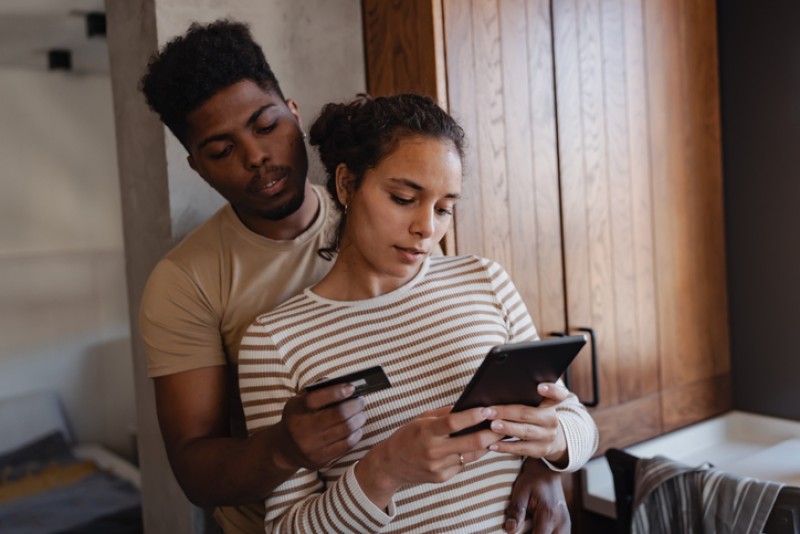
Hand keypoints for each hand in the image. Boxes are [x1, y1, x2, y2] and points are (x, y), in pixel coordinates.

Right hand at [275, 384, 365, 470]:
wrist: (284, 449)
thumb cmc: (299, 418)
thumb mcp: (300, 401)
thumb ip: (319, 390)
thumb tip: (344, 385)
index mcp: (296, 409)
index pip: (318, 398)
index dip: (337, 392)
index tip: (351, 388)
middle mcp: (302, 428)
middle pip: (338, 414)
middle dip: (355, 405)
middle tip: (360, 401)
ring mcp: (311, 446)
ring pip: (346, 429)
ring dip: (359, 419)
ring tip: (361, 414)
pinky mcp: (320, 459)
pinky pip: (346, 445)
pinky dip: (356, 434)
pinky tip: (357, 428)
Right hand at [356, 406, 501, 507]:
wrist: (391, 465)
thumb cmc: (408, 437)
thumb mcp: (421, 419)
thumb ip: (444, 413)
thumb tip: (468, 405)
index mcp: (426, 432)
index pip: (453, 423)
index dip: (473, 416)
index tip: (488, 409)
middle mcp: (433, 451)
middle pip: (471, 443)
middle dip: (491, 433)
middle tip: (504, 424)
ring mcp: (439, 467)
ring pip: (472, 455)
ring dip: (487, 444)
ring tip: (497, 433)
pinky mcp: (443, 477)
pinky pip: (464, 464)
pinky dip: (472, 454)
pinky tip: (477, 447)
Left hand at [487, 383, 569, 465]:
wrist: (549, 437)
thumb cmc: (534, 413)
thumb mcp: (536, 403)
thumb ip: (524, 395)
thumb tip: (496, 391)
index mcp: (552, 403)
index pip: (558, 394)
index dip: (551, 389)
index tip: (539, 387)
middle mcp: (552, 419)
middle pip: (529, 413)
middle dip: (506, 412)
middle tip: (489, 411)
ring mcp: (548, 436)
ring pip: (525, 432)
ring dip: (507, 429)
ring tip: (492, 426)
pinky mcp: (541, 450)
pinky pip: (521, 449)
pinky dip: (506, 447)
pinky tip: (493, 444)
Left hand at [504, 458, 569, 532]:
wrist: (547, 468)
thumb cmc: (533, 479)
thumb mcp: (521, 491)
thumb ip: (516, 511)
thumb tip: (510, 529)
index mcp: (549, 515)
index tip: (516, 533)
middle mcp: (561, 522)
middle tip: (524, 529)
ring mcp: (566, 524)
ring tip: (530, 528)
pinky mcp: (566, 523)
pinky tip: (536, 529)